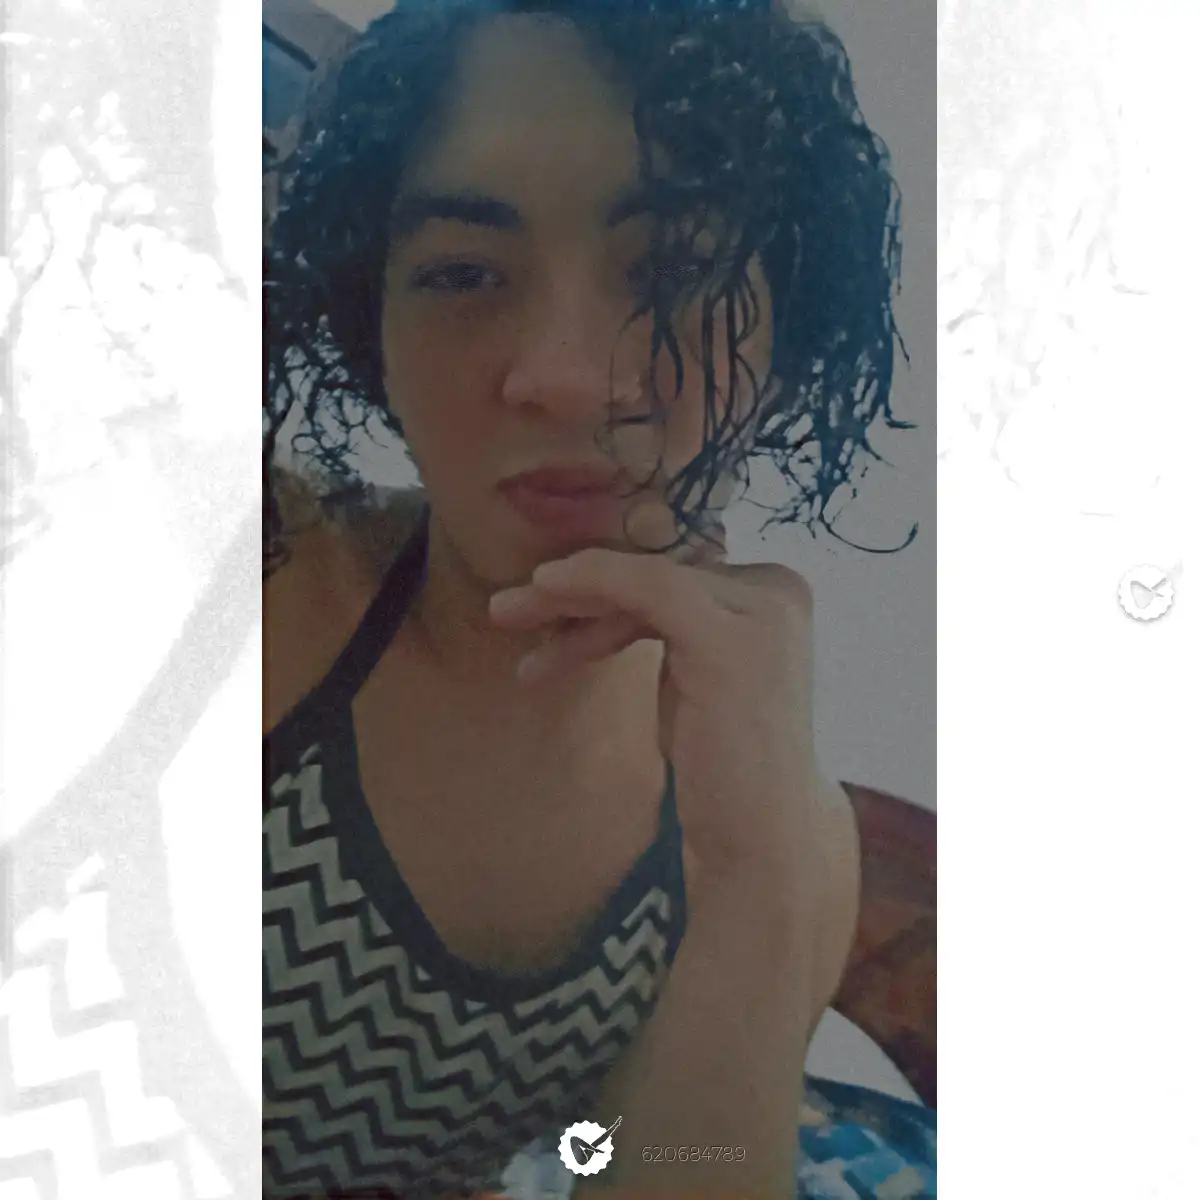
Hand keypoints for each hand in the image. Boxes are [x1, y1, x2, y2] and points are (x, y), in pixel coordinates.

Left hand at [488, 535, 847, 895]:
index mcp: (777, 592)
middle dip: (579, 588)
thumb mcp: (691, 674)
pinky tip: (545, 588)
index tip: (541, 607)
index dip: (603, 584)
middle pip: (657, 570)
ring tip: (505, 615)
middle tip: (508, 606)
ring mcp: (761, 611)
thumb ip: (668, 625)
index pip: (674, 570)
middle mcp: (780, 589)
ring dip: (568, 594)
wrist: (759, 838)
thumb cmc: (721, 765)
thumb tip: (600, 590)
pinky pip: (648, 587)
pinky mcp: (730, 639)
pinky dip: (592, 581)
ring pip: (644, 577)